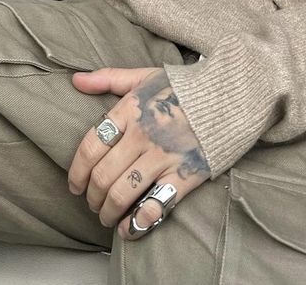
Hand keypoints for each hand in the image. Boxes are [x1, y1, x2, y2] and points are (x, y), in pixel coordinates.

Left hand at [68, 67, 209, 239]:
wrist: (230, 93)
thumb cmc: (184, 86)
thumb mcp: (145, 76)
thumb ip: (109, 78)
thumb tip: (76, 81)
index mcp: (130, 110)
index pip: (90, 146)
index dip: (77, 172)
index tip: (75, 185)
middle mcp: (142, 134)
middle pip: (102, 175)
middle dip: (92, 197)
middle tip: (92, 204)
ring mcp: (164, 156)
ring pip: (122, 194)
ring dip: (108, 212)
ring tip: (108, 217)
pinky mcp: (186, 174)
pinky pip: (154, 206)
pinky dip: (136, 223)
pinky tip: (129, 229)